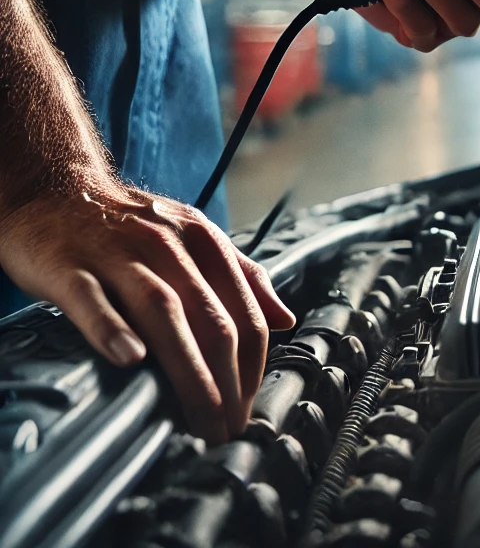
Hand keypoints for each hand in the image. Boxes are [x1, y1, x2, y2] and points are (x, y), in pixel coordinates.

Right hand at [0, 185, 294, 443]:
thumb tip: (285, 319)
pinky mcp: (70, 266)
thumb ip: (241, 276)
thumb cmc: (128, 224)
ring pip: (164, 310)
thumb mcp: (193, 237)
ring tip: (199, 415)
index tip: (247, 410)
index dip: (252, 367)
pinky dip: (114, 330)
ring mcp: (119, 253)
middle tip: (225, 430)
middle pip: (211, 317)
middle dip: (227, 381)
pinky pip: (94, 300)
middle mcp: (168, 244)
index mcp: (203, 240)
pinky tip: (130, 361)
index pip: (243, 311)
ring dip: (188, 369)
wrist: (54, 189)